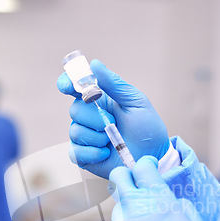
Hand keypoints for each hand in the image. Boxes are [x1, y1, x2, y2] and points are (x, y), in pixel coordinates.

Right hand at [57, 60, 169, 178]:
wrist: (153, 156)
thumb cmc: (147, 128)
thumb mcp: (136, 102)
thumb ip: (115, 84)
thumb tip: (94, 64)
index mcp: (99, 100)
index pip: (75, 87)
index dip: (67, 83)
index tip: (68, 86)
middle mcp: (88, 117)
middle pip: (74, 110)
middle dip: (95, 118)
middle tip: (113, 123)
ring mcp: (85, 137)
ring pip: (75, 132)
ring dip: (97, 137)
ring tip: (114, 140)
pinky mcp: (84, 156)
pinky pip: (76, 152)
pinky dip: (92, 153)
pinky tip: (106, 152)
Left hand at [97, 156, 208, 220]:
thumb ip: (180, 207)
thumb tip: (168, 200)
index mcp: (159, 199)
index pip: (143, 166)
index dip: (146, 165)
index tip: (147, 168)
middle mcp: (134, 207)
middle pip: (119, 178)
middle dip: (125, 178)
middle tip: (133, 188)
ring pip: (119, 212)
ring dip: (129, 220)